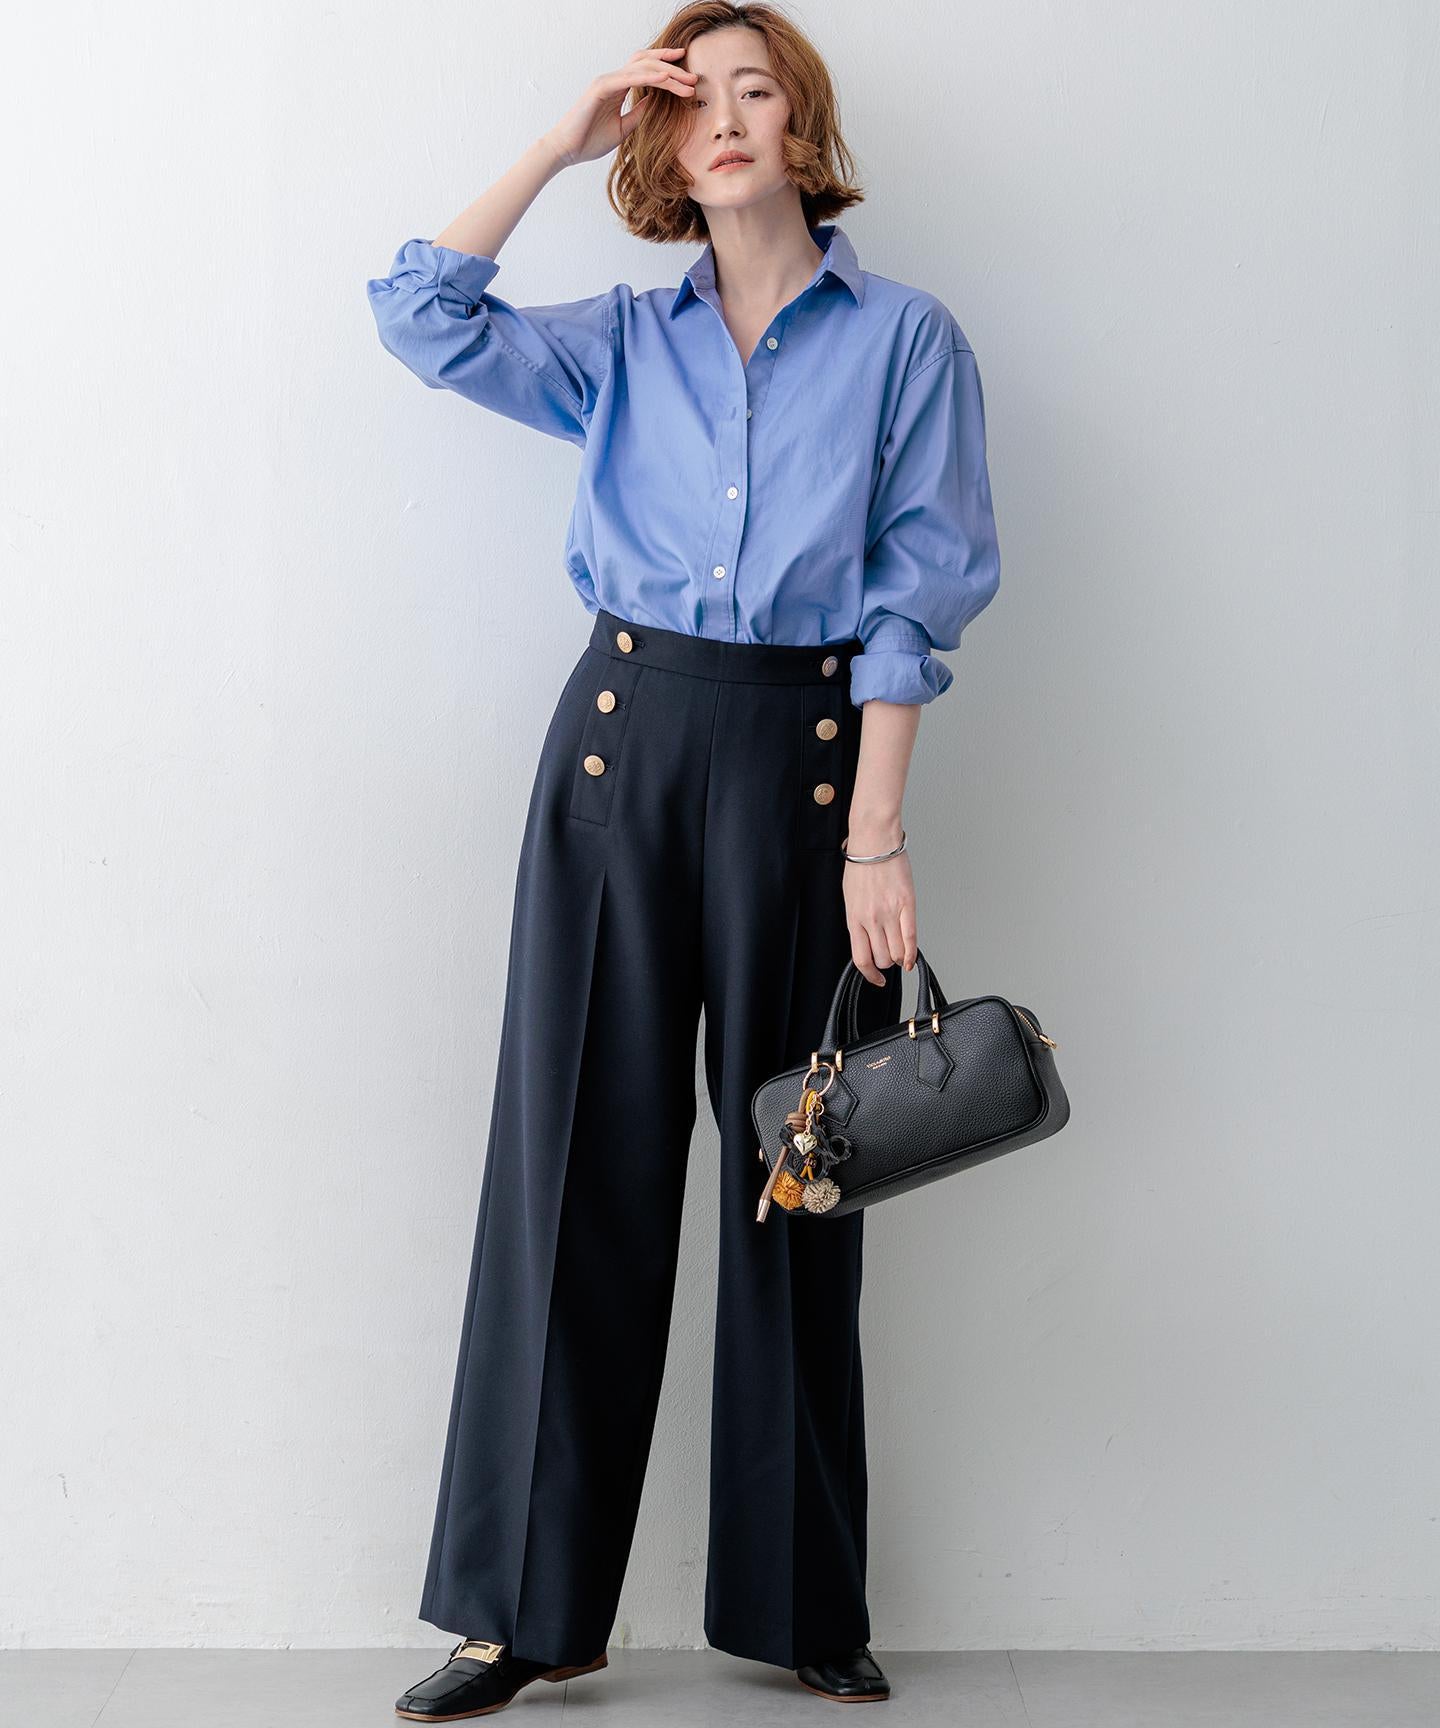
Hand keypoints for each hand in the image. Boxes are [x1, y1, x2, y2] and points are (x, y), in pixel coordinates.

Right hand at [541, 46, 696, 168]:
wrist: (567, 150)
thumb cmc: (590, 140)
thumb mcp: (624, 128)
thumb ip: (639, 113)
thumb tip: (656, 103)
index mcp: (618, 87)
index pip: (646, 69)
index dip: (667, 67)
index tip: (688, 75)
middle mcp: (613, 79)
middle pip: (647, 62)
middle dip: (672, 66)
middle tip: (693, 76)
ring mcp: (607, 81)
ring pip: (642, 67)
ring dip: (667, 73)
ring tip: (687, 82)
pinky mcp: (601, 88)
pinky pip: (629, 78)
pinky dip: (649, 77)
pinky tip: (665, 80)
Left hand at [842, 826, 917, 986]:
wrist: (874, 841)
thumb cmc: (861, 865)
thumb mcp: (850, 898)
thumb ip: (858, 920)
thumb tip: (867, 939)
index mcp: (854, 918)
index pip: (861, 958)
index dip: (870, 974)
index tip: (876, 979)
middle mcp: (871, 919)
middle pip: (881, 958)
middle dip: (885, 963)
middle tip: (888, 957)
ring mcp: (890, 913)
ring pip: (896, 952)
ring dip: (898, 957)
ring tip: (898, 952)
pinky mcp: (907, 904)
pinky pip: (911, 937)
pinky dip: (911, 953)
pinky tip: (910, 959)